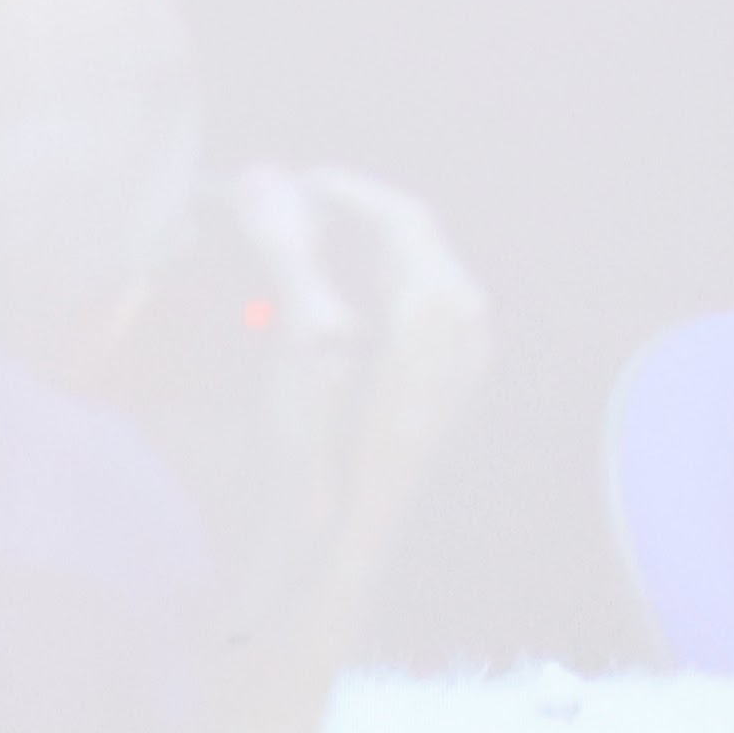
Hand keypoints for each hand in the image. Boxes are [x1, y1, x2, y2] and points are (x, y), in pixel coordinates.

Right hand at [225, 162, 495, 541]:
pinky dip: (365, 293)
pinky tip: (319, 309)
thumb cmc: (322, 457)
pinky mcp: (443, 392)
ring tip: (290, 255)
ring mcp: (462, 364)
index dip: (338, 188)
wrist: (337, 554)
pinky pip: (410, 316)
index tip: (283, 183)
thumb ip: (291, 250)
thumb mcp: (305, 341)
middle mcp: (467, 330)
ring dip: (351, 254)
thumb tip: (266, 177)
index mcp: (444, 309)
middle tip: (279, 216)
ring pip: (410, 276)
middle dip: (344, 218)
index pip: (399, 211)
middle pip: (409, 240)